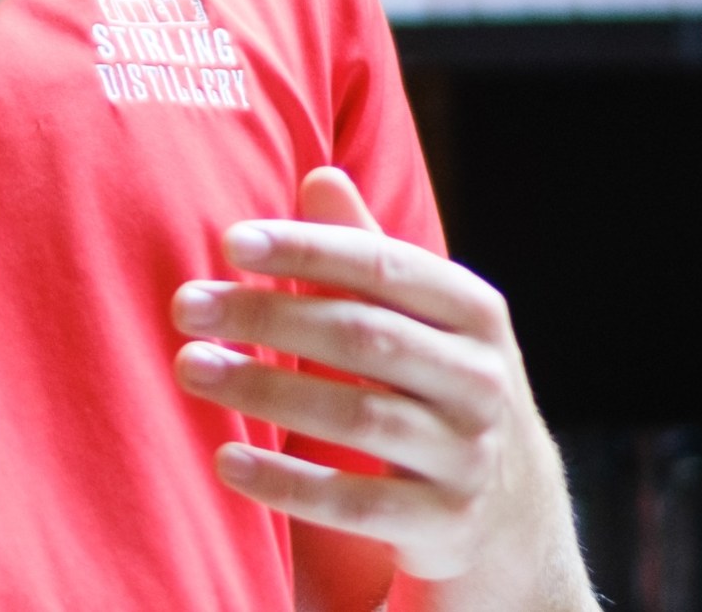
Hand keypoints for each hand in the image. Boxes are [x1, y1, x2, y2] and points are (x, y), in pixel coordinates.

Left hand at [172, 168, 595, 608]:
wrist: (515, 518)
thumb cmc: (442, 387)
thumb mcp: (425, 318)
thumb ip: (368, 251)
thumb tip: (319, 176)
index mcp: (475, 312)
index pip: (384, 265)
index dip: (307, 250)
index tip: (230, 241)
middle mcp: (481, 380)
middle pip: (362, 338)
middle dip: (266, 317)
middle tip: (186, 305)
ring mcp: (466, 456)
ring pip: (355, 417)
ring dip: (263, 391)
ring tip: (190, 367)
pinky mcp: (441, 524)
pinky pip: (353, 504)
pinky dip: (286, 484)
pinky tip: (226, 461)